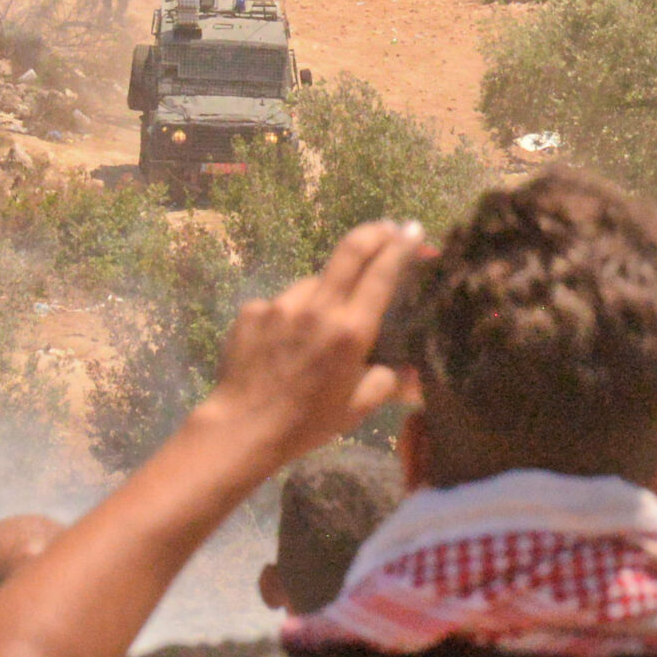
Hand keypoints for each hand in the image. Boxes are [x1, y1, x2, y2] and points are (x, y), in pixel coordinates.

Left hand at [196, 220, 422, 463]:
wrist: (241, 428)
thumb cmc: (306, 423)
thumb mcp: (356, 409)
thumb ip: (388, 383)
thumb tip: (411, 373)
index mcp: (350, 331)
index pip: (382, 273)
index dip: (402, 247)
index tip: (415, 232)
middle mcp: (317, 308)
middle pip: (350, 250)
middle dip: (375, 232)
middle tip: (388, 228)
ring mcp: (280, 305)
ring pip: (313, 283)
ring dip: (326, 292)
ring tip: (321, 325)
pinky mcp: (252, 310)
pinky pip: (281, 304)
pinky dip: (291, 315)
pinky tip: (285, 341)